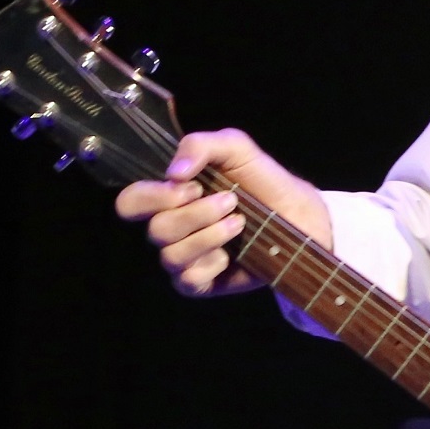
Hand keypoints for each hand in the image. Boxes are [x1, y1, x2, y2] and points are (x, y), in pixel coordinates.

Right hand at [114, 128, 329, 297]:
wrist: (299, 214)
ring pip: (171, 254)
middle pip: (156, 229)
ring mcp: (184, 258)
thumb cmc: (263, 181)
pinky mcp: (201, 283)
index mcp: (169, 198)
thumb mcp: (236, 149)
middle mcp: (171, 229)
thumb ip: (201, 145)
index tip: (190, 187)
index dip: (152, 196)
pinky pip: (188, 279)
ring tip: (240, 223)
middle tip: (230, 201)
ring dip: (211, 235)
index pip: (130, 202)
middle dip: (196, 214)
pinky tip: (233, 254)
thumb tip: (174, 172)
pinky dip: (213, 262)